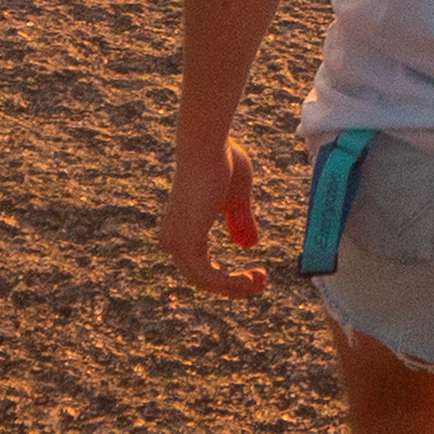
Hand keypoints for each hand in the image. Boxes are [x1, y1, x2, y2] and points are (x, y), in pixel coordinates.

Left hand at [156, 136, 267, 298]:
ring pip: (205, 282)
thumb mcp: (236, 197)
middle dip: (234, 286)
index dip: (227, 276)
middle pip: (202, 279)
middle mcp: (172, 240)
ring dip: (236, 287)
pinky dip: (232, 283)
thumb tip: (250, 245)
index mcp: (180, 229)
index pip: (200, 266)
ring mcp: (176, 243)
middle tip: (262, 282)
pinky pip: (209, 277)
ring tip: (262, 282)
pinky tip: (253, 278)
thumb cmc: (222, 161)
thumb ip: (240, 221)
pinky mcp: (187, 243)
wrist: (208, 146)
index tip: (255, 273)